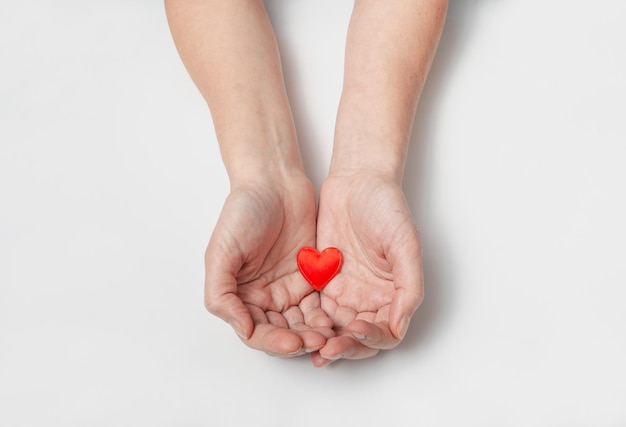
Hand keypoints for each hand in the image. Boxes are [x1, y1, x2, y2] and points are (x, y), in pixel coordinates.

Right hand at [204, 173, 333, 355]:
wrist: (275, 183)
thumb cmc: (243, 212)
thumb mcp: (220, 252)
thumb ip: (221, 293)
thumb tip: (241, 328)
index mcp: (239, 295)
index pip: (255, 331)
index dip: (272, 342)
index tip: (291, 343)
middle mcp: (263, 297)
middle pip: (281, 333)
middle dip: (298, 341)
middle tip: (316, 343)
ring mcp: (288, 289)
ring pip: (302, 324)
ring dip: (313, 334)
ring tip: (328, 336)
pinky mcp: (311, 278)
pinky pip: (319, 305)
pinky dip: (325, 317)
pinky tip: (334, 321)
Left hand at [311, 172, 423, 365]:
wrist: (357, 181)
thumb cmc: (387, 207)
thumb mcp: (405, 244)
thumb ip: (408, 286)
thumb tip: (400, 325)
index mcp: (393, 294)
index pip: (385, 333)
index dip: (372, 339)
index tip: (356, 329)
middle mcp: (369, 298)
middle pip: (357, 337)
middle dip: (344, 346)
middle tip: (326, 349)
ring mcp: (345, 290)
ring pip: (335, 328)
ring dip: (323, 340)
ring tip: (308, 345)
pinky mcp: (322, 279)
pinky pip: (315, 309)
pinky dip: (308, 322)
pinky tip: (296, 327)